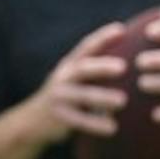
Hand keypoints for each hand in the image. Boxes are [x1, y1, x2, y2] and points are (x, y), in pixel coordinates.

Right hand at [33, 21, 129, 142]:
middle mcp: (63, 78)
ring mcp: (59, 97)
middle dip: (102, 66)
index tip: (121, 30)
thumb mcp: (74, 78)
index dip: (102, 37)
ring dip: (103, 97)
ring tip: (123, 101)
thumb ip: (93, 70)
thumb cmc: (65, 96)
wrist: (32, 120)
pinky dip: (96, 124)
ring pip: (82, 95)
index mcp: (70, 65)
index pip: (86, 46)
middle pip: (83, 68)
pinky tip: (112, 128)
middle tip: (123, 67)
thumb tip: (127, 61)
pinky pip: (79, 121)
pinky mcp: (59, 117)